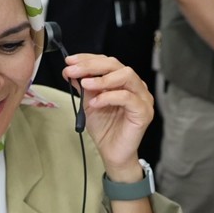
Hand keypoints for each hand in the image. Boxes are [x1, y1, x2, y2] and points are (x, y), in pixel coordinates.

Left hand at [63, 53, 153, 176]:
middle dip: (91, 65)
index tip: (70, 61)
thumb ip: (84, 87)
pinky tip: (95, 102)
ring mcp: (142, 98)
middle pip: (117, 65)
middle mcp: (135, 86)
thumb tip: (71, 70)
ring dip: (102, 78)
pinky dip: (109, 97)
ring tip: (85, 84)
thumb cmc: (105, 129)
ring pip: (126, 76)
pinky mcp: (144, 112)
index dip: (88, 59)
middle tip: (73, 70)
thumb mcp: (89, 103)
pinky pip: (128, 97)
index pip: (108, 62)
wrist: (112, 153)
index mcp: (124, 82)